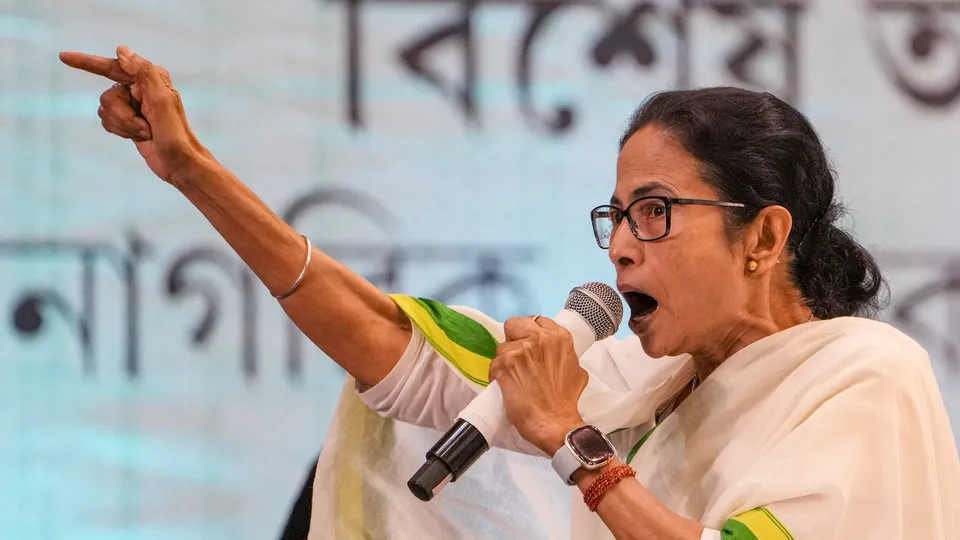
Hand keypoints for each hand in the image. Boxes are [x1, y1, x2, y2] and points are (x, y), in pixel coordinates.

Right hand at [59, 45, 208, 184]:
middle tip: (145, 126)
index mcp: (151, 78)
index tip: (63, 57)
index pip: (113, 66)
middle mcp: (141, 88)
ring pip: (105, 109)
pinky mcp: (129, 121)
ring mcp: (134, 106)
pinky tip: (138, 137)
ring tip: (145, 133)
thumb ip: (143, 72)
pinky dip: (120, 131)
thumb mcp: (162, 101)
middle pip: (108, 95)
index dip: (87, 62)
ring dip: (123, 125)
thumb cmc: (175, 134)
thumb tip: (121, 50)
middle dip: (122, 115)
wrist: (180, 164)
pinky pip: (107, 121)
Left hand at [489, 316, 587, 454]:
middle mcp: (539, 339)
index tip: (528, 344)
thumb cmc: (566, 401)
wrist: (555, 423)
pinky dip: (496, 374)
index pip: (536, 320)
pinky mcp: (503, 366)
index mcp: (559, 337)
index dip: (530, 333)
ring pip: (502, 347)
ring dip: (505, 361)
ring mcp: (519, 351)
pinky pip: (493, 364)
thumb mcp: (576, 370)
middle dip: (513, 339)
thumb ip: (565, 355)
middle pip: (514, 325)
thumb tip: (556, 354)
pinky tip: (505, 385)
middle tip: (517, 356)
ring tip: (514, 377)